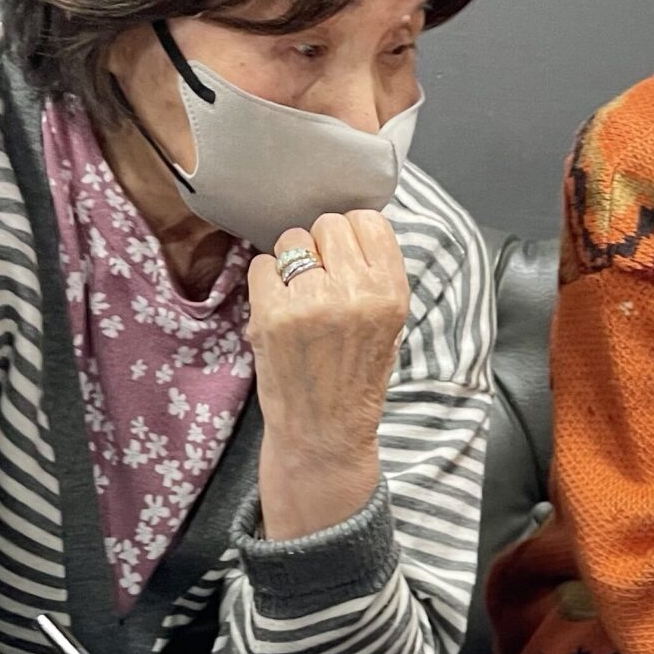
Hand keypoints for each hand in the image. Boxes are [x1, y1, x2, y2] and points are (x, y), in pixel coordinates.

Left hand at [250, 210, 410, 537]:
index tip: (347, 257)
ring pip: (292, 240)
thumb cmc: (357, 377)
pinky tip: (279, 311)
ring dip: (293, 263)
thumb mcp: (390, 326)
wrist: (324, 432)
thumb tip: (348, 227)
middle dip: (322, 248)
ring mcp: (311, 303)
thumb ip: (375, 276)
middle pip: (328, 225)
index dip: (353, 235)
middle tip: (322, 283)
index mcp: (391, 294)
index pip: (369, 221)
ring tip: (300, 300)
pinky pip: (262, 265)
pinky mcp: (271, 314)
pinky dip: (266, 283)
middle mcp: (355, 294)